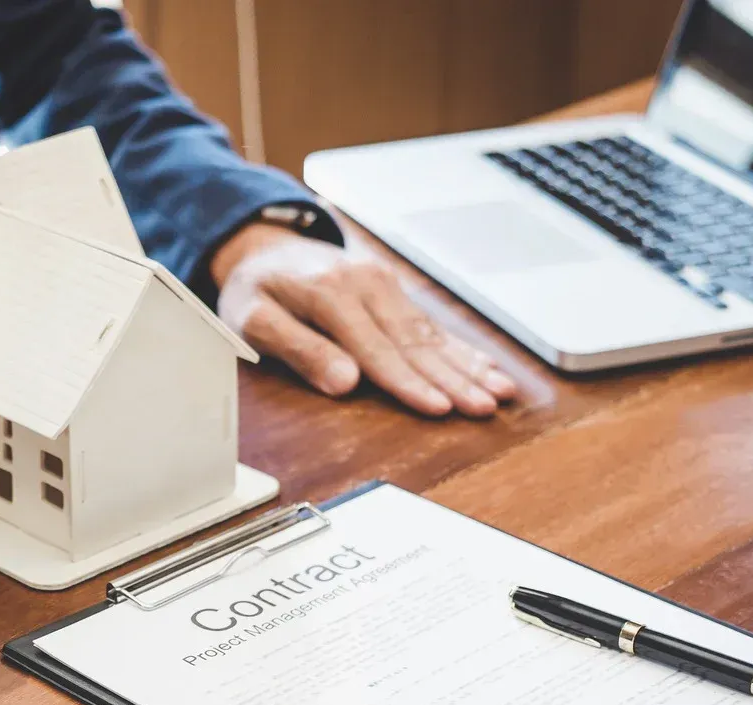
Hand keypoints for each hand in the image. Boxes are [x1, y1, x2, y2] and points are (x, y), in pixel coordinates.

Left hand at [211, 221, 516, 416]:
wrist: (264, 247)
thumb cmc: (255, 291)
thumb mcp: (253, 319)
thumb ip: (297, 349)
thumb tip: (344, 382)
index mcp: (330, 292)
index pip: (375, 348)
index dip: (407, 382)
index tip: (437, 407)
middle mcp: (365, 285)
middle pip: (413, 342)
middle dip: (453, 378)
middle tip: (483, 407)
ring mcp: (384, 286)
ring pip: (431, 334)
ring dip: (468, 366)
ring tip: (499, 393)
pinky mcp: (393, 293)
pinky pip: (431, 326)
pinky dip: (462, 350)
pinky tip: (489, 369)